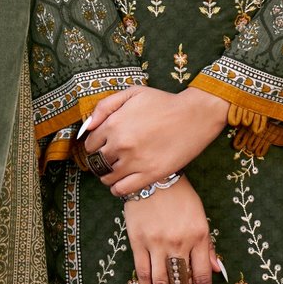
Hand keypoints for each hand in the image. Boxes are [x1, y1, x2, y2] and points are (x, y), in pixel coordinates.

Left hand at [76, 85, 227, 195]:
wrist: (194, 116)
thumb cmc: (162, 102)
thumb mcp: (132, 93)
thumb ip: (105, 107)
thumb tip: (88, 125)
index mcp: (114, 124)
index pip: (90, 144)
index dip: (94, 146)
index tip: (101, 147)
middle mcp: (121, 145)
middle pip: (97, 162)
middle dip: (100, 161)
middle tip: (108, 160)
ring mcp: (135, 161)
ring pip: (108, 178)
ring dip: (107, 176)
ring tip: (115, 171)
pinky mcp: (150, 174)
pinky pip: (123, 189)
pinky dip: (118, 189)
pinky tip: (122, 183)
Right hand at [122, 176, 225, 283]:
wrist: (151, 175)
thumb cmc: (181, 196)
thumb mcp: (201, 218)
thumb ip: (208, 246)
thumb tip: (218, 272)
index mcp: (199, 237)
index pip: (202, 278)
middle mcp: (178, 243)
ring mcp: (156, 243)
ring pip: (161, 283)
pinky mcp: (137, 240)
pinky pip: (142, 271)